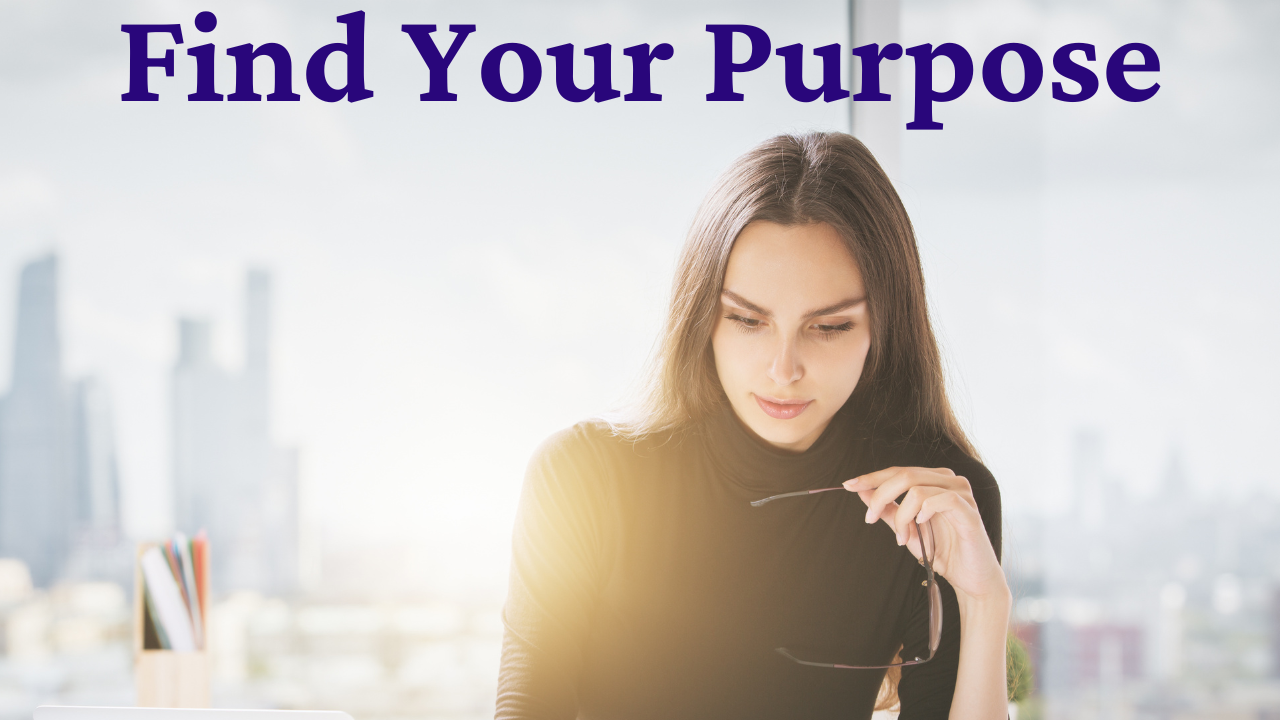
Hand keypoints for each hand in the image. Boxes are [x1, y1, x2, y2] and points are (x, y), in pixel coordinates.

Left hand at [843, 467, 1005, 602]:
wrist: (971, 579)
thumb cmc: (941, 552)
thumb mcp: (905, 529)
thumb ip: (886, 510)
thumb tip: (861, 491)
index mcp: (934, 480)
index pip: (899, 471)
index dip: (872, 477)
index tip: (849, 485)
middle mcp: (949, 480)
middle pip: (904, 475)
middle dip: (880, 496)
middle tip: (869, 518)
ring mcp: (961, 493)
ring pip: (917, 488)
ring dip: (901, 515)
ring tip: (902, 537)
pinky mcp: (969, 510)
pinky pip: (941, 499)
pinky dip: (923, 512)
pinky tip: (919, 526)